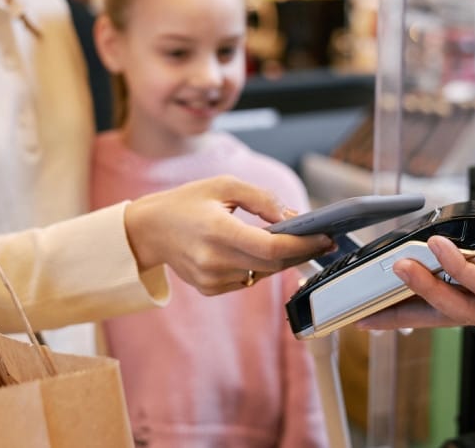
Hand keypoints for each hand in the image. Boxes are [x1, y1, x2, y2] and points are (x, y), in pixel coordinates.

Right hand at [125, 175, 333, 294]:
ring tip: (293, 242)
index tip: (325, 237)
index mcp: (218, 231)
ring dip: (281, 259)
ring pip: (263, 273)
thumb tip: (292, 218)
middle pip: (273, 264)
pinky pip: (247, 279)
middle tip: (321, 239)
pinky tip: (256, 251)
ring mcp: (211, 279)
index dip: (304, 244)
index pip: (272, 248)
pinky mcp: (210, 288)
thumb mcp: (223, 185)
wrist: (149, 230)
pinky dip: (258, 266)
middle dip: (301, 252)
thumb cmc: (187, 202)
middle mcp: (214, 260)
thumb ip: (261, 199)